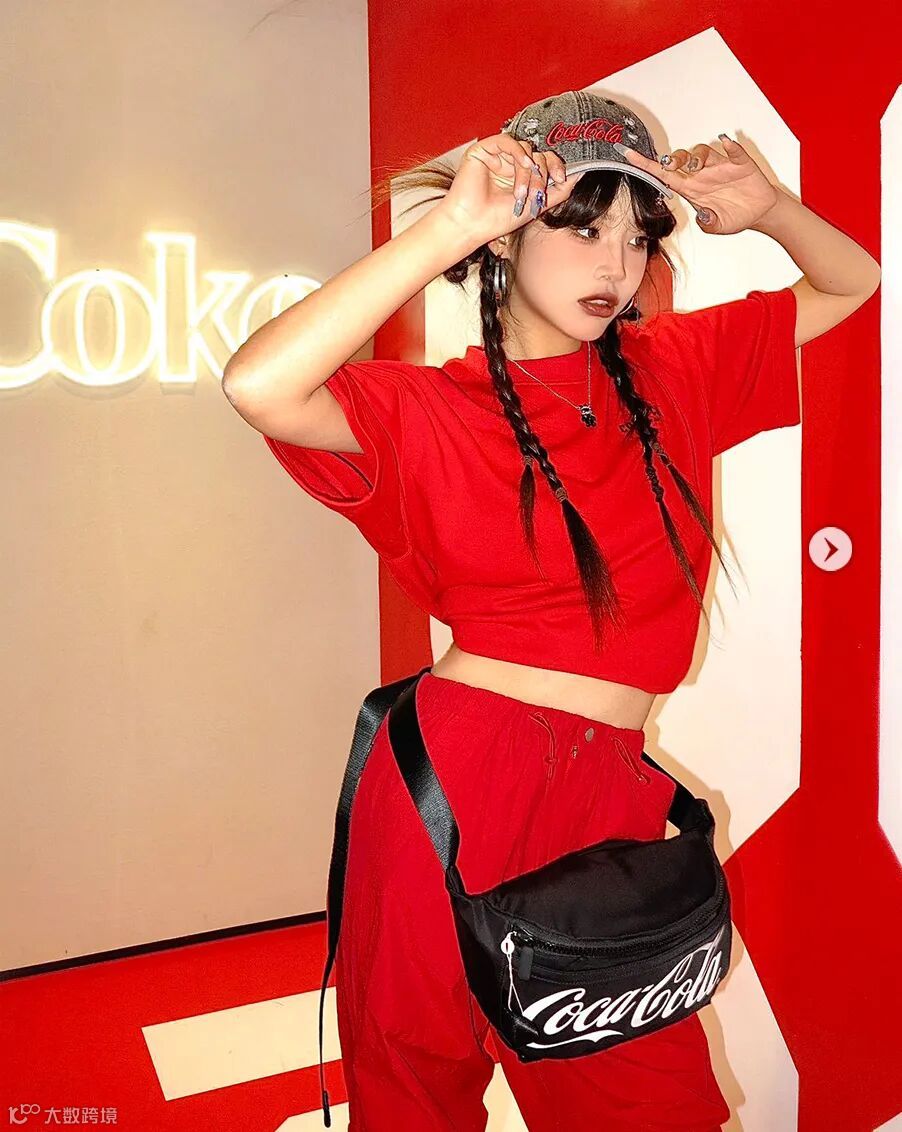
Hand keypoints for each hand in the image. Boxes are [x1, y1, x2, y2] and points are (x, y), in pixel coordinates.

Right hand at [435, 133, 579, 248]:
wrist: (472, 225)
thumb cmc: (497, 219)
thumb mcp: (537, 206)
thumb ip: (559, 191)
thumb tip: (580, 173)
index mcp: (522, 175)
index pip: (545, 161)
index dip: (556, 166)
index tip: (561, 179)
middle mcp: (510, 164)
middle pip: (538, 154)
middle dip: (542, 176)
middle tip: (535, 196)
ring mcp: (497, 156)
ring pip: (525, 150)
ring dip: (528, 173)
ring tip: (520, 194)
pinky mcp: (483, 150)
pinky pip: (507, 140)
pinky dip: (518, 153)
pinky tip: (522, 166)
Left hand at [616, 134, 780, 235]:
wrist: (759, 212)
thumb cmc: (735, 216)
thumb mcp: (718, 227)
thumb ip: (708, 223)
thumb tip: (702, 215)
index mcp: (692, 189)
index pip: (665, 176)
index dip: (646, 166)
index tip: (628, 155)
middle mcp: (702, 175)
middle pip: (681, 160)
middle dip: (673, 159)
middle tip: (670, 163)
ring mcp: (720, 166)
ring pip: (701, 152)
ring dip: (696, 156)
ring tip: (697, 166)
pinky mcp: (738, 161)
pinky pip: (732, 150)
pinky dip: (729, 146)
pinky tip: (726, 143)